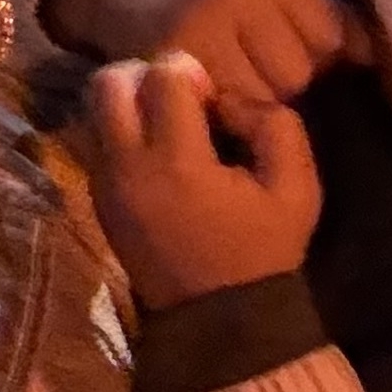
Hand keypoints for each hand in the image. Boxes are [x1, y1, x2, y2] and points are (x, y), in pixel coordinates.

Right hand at [47, 0, 366, 115]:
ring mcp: (197, 27)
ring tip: (235, 90)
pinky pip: (225, 108)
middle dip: (285, 83)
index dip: (322, 57)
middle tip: (258, 77)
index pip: (330, 35)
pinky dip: (226, 113)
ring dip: (256, 104)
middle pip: (296, 71)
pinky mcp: (170, 61)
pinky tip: (215, 102)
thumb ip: (320, 18)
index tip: (299, 57)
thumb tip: (371, 59)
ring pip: (264, 97)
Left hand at [84, 53, 323, 309]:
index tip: (212, 98)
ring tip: (167, 124)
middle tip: (180, 99)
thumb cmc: (263, 252)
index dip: (190, 72)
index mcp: (176, 162)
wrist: (222, 319)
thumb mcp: (297, 189)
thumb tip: (230, 100)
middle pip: (108, 82)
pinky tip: (158, 152)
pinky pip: (96, 141)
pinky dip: (121, 132)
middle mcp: (126, 167)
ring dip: (128, 102)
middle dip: (144, 75)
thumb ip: (275, 126)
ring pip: (94, 110)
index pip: (161, 77)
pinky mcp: (96, 199)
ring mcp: (103, 184)